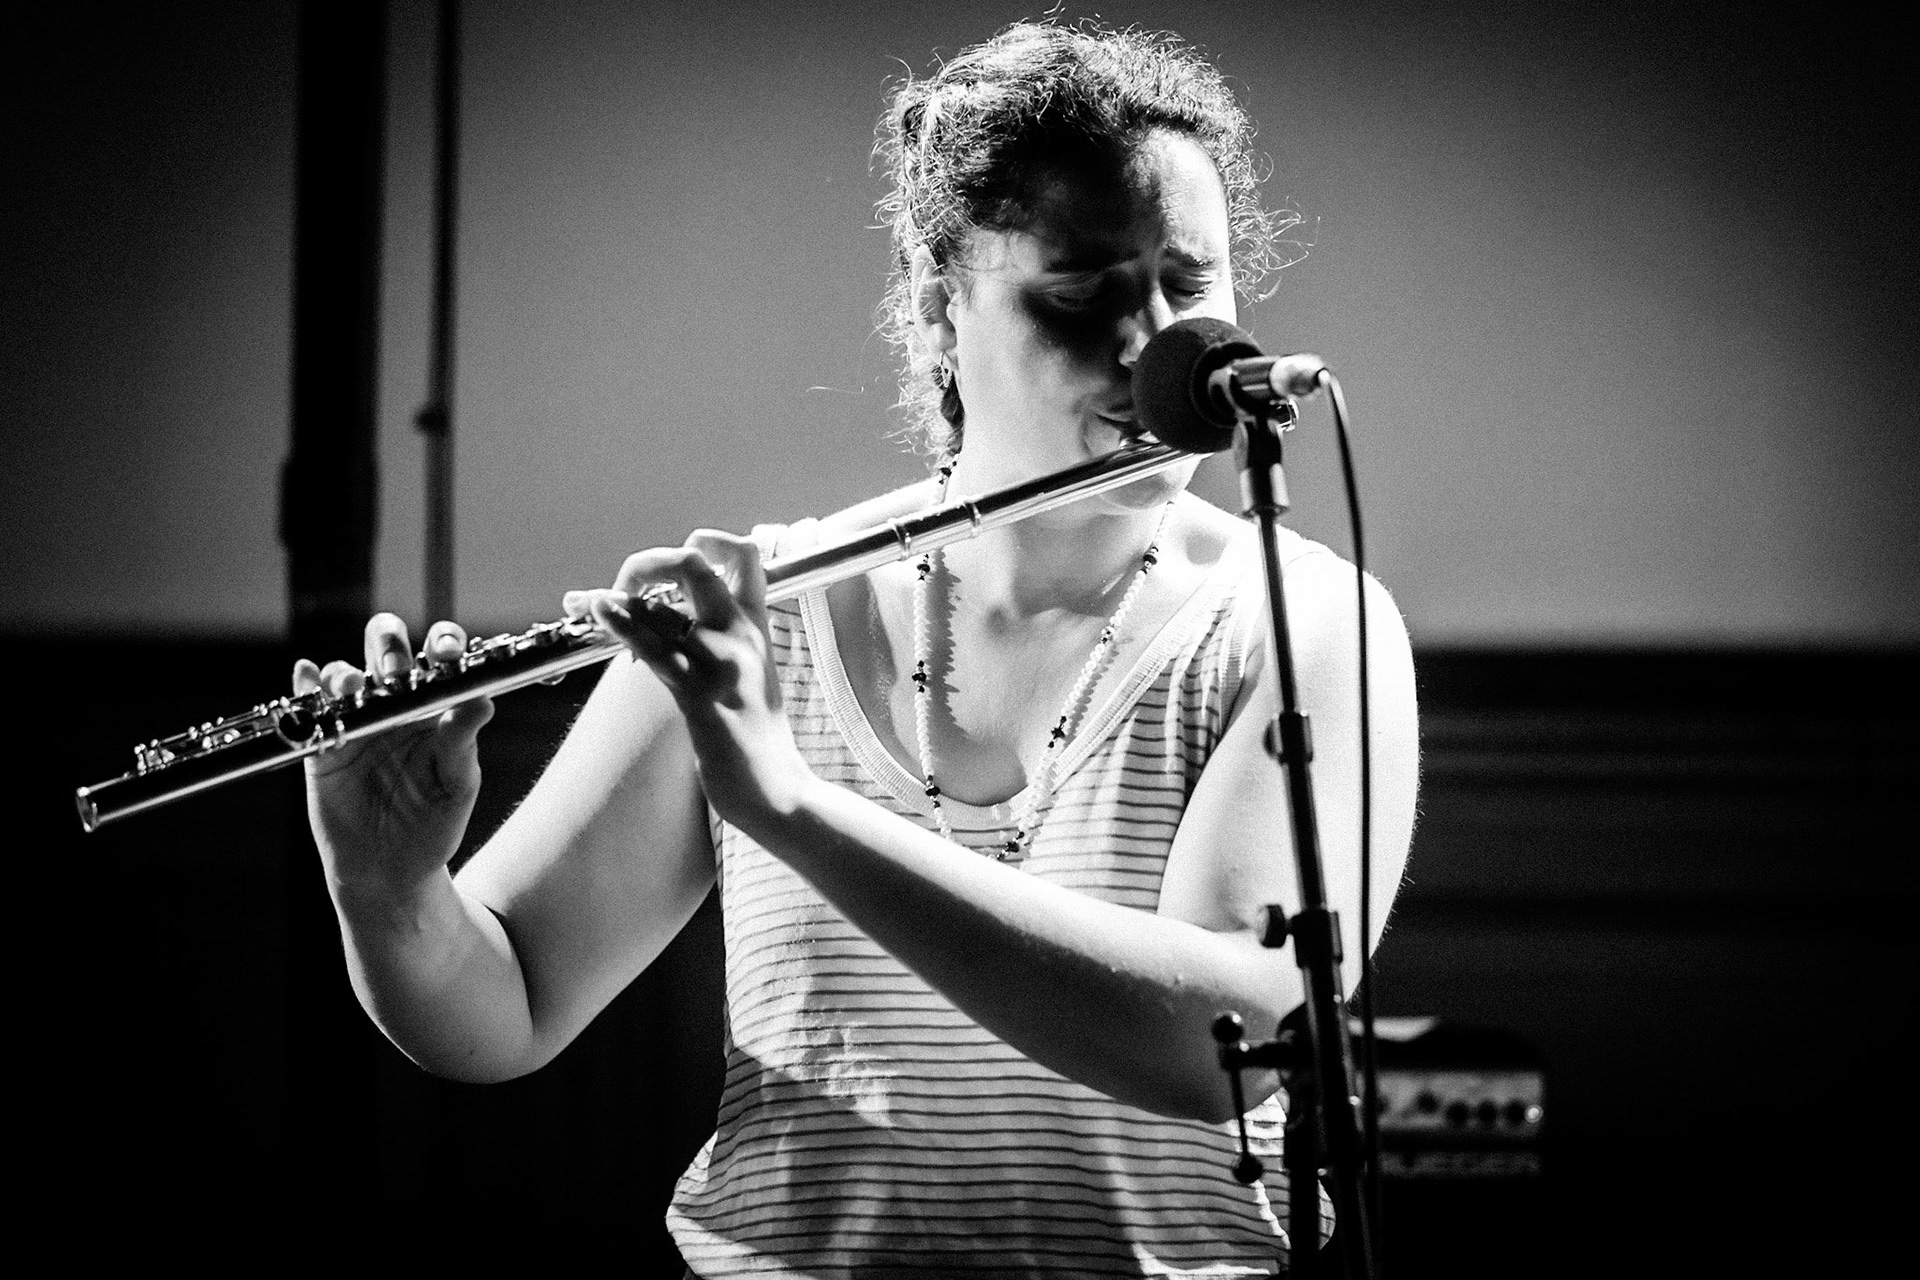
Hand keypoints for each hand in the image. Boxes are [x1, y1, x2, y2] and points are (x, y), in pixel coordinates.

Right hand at [294, 614, 494, 897]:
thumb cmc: (435, 825)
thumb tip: (483, 702)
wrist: (391, 872)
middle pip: (386, 649)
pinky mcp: (322, 746)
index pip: (438, 656)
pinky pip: (309, 709)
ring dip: (344, 672)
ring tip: (349, 687)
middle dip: (388, 644)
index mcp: (435, 706)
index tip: (445, 653)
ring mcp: (356, 721)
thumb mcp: (457, 785)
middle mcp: (395, 704)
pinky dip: (304, 687)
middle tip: (394, 671)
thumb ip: (463, 742)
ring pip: (344, 675)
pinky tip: (306, 676)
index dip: (441, 642)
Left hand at [563, 531, 814, 833]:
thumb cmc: (759, 740)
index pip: (743, 552)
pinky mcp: (700, 693)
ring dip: (614, 597)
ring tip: (584, 601)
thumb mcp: (754, 675)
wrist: (778, 790)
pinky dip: (619, 624)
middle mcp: (740, 632)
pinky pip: (652, 646)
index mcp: (756, 625)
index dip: (705, 540)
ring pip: (661, 604)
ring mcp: (720, 660)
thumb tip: (684, 623)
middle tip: (625, 588)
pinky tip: (597, 613)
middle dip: (647, 562)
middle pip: (694, 559)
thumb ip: (727, 643)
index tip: (669, 569)